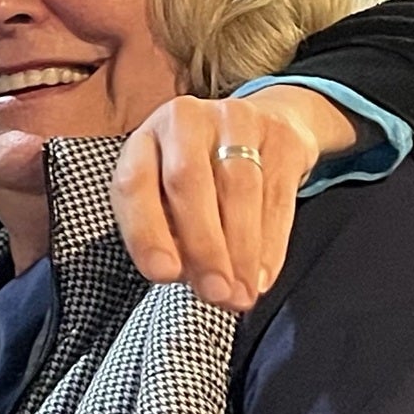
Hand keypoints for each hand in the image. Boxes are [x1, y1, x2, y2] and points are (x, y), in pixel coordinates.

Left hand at [113, 85, 358, 311]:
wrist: (262, 128)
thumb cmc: (200, 177)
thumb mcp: (166, 195)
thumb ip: (167, 231)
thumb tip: (188, 275)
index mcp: (144, 139)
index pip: (134, 184)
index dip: (146, 231)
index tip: (164, 275)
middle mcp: (184, 120)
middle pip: (188, 182)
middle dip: (203, 245)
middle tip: (215, 293)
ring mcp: (235, 120)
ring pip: (239, 188)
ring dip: (240, 249)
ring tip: (241, 293)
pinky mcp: (280, 135)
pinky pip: (277, 194)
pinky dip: (270, 241)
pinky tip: (262, 275)